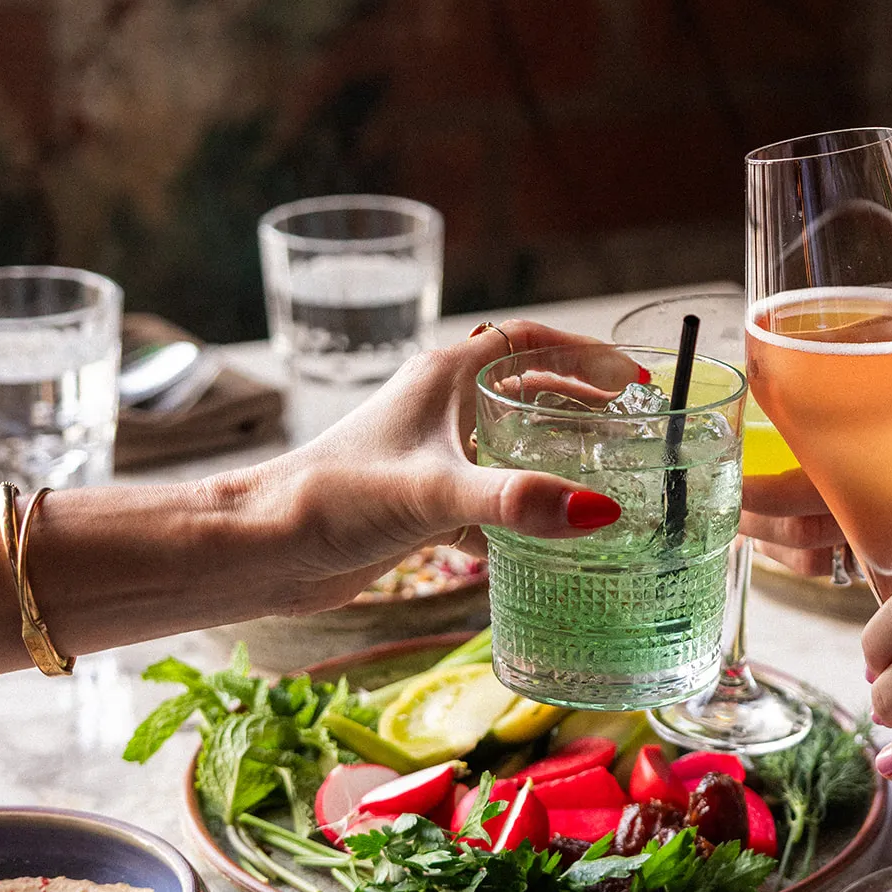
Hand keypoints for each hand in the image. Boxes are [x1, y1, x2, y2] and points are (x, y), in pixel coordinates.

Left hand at [241, 320, 631, 612]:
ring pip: (507, 442)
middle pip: (523, 388)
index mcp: (441, 378)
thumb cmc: (330, 499)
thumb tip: (598, 511)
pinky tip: (546, 536)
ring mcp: (428, 455)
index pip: (527, 342)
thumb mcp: (434, 493)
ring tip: (604, 473)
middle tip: (628, 422)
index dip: (582, 353)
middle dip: (577, 401)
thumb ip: (517, 501)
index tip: (630, 376)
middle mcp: (437, 408)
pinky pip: (487, 495)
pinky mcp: (419, 502)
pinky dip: (521, 509)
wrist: (261, 549)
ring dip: (552, 454)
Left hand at [740, 385, 891, 575]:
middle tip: (725, 499)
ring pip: (814, 565)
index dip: (746, 493)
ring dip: (778, 546)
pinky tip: (810, 536)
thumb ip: (863, 406)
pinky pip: (849, 577)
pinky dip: (822, 559)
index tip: (720, 478)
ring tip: (758, 519)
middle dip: (750, 523)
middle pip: (793, 538)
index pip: (792, 491)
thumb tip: (785, 389)